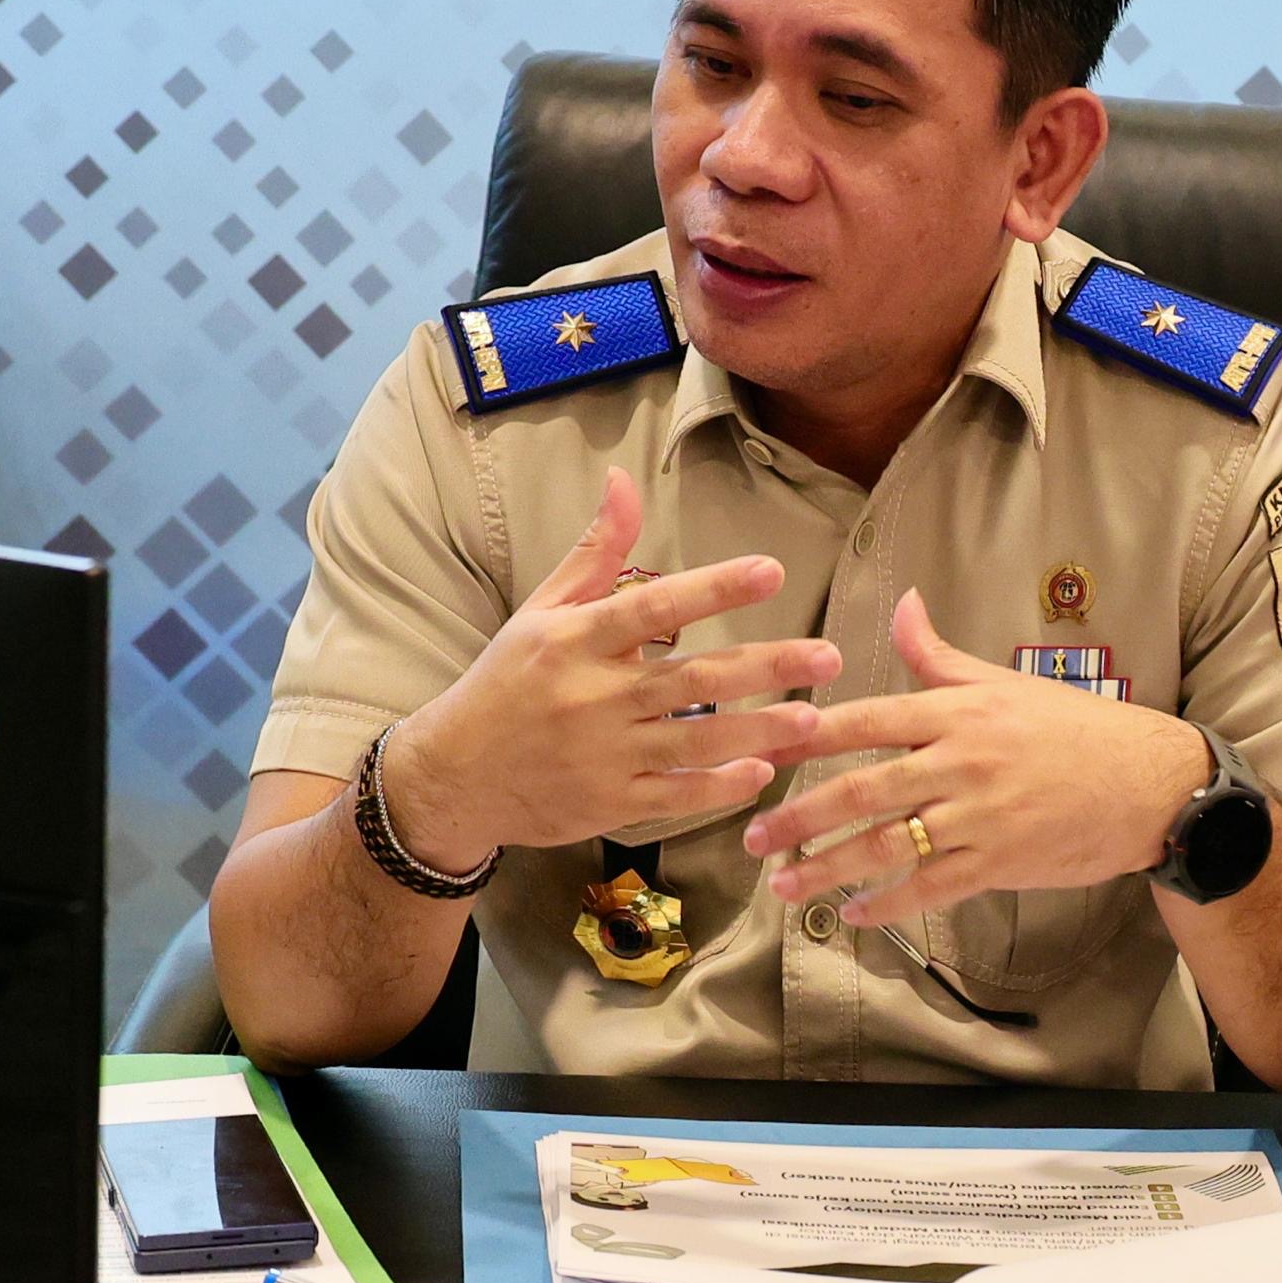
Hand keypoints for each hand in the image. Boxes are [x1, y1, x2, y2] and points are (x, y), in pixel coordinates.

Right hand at [377, 468, 840, 869]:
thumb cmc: (507, 682)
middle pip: (691, 678)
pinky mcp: (608, 804)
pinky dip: (717, 787)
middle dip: (764, 667)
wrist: (453, 775)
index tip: (771, 570)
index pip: (653, 607)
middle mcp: (592, 696)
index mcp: (576, 640)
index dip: (714, 588)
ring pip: (693, 742)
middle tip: (828, 655)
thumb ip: (596, 552)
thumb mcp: (541, 610)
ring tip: (811, 719)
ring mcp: (602, 755)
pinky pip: (674, 796)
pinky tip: (761, 773)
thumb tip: (623, 478)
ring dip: (756, 731)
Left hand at [745, 589, 1215, 927]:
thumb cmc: (1074, 729)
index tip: (758, 747)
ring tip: (785, 887)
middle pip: (862, 789)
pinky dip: (888, 904)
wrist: (1151, 784)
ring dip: (829, 870)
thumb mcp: (1003, 682)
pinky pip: (931, 887)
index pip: (866, 719)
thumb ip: (938, 654)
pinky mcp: (1001, 862)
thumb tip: (901, 602)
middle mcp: (961, 761)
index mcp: (957, 712)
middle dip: (800, 817)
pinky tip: (854, 915)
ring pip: (887, 845)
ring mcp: (980, 815)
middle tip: (753, 838)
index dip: (806, 736)